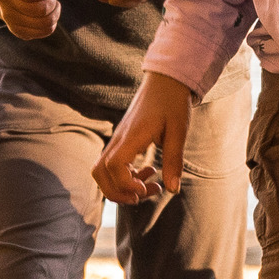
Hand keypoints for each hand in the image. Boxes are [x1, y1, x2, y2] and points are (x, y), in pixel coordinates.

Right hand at [0, 0, 60, 38]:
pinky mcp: (17, 30)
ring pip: (44, 22)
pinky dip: (52, 22)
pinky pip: (44, 31)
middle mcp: (2, 0)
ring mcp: (8, 18)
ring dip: (54, 12)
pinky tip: (49, 14)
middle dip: (52, 1)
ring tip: (52, 4)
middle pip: (39, 10)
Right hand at [95, 73, 194, 205]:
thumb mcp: (179, 131)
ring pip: (103, 170)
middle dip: (116, 192)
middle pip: (99, 172)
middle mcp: (119, 139)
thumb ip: (174, 161)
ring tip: (148, 187)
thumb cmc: (173, 103)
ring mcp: (118, 139)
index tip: (145, 189)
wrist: (166, 81)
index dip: (125, 184)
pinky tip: (148, 172)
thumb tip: (173, 190)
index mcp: (131, 136)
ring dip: (121, 186)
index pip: (113, 166)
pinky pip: (113, 164)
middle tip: (141, 197)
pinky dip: (126, 176)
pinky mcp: (122, 141)